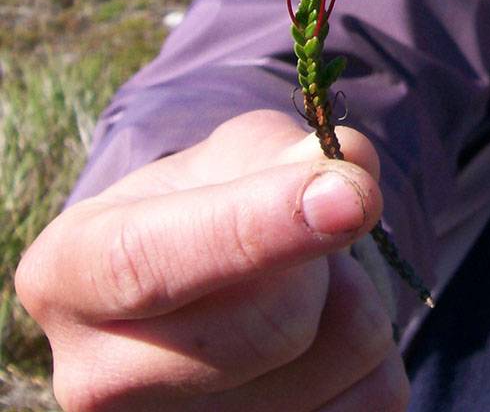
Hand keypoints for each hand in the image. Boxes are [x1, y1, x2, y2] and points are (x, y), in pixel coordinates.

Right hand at [15, 110, 409, 410]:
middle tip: (313, 226)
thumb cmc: (213, 198)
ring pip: (338, 360)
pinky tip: (323, 337)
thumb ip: (287, 150)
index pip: (148, 262)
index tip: (347, 198)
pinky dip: (373, 353)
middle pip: (266, 330)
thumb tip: (349, 169)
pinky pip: (370, 401)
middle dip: (322, 260)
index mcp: (70, 272)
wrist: (208, 283)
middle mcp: (96, 376)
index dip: (257, 227)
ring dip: (357, 298)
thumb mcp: (233, 153)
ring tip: (307, 282)